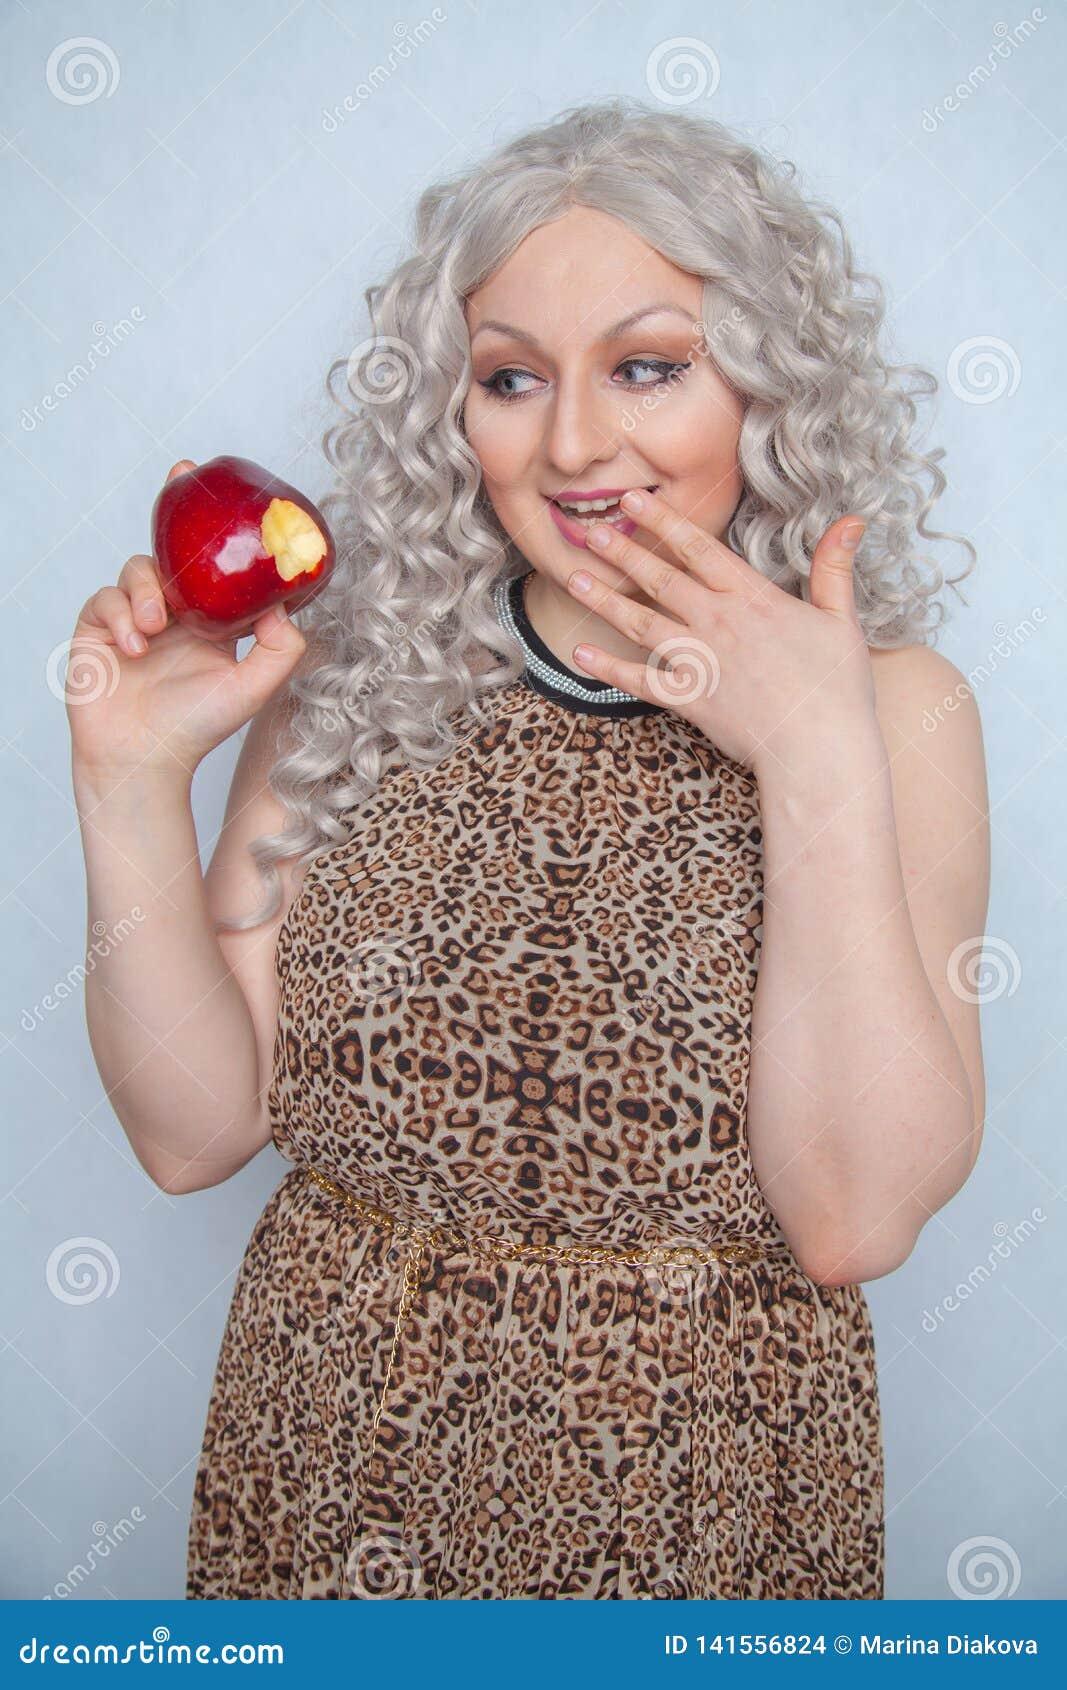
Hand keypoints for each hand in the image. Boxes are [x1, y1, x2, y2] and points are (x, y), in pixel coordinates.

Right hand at [66, 459, 308, 794]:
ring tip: (156, 627)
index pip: (213, 563)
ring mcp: (132, 617)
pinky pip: (105, 599)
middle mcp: (173, 612)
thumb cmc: (198, 728)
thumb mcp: (256, 687)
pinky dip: (120, 615)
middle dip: (172, 509)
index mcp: (211, 619)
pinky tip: (134, 647)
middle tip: (178, 477)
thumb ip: (282, 647)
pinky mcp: (97, 628)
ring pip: (137, 568)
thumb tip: (283, 602)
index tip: (223, 488)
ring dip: (147, 590)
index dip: (215, 526)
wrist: (143, 761)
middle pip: (169, 546)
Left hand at [565, 488, 879, 778]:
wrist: (820, 748)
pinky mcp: (690, 700)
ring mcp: (700, 661)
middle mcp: (719, 623)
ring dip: (605, 600)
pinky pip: (640, 681)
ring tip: (574, 578)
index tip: (634, 501)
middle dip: (624, 552)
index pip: (699, 550)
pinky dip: (608, 668)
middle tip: (591, 532)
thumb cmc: (837, 688)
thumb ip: (835, 568)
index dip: (664, 522)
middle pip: (662, 579)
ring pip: (642, 622)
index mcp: (753, 599)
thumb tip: (851, 521)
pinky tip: (580, 654)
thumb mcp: (842, 620)